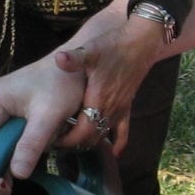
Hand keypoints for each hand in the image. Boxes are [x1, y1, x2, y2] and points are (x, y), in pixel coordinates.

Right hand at [0, 55, 87, 184]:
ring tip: (48, 142)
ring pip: (4, 141)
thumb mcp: (48, 116)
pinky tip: (47, 139)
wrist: (79, 65)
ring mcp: (2, 107)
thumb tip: (17, 175)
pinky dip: (29, 142)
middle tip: (29, 169)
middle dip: (10, 156)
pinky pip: (15, 135)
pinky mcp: (14, 112)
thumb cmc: (63, 84)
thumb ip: (31, 145)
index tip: (5, 184)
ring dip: (22, 149)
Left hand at [50, 14, 168, 156]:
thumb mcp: (92, 50)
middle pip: (91, 138)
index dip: (67, 141)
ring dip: (90, 142)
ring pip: (104, 135)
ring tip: (73, 144)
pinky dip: (119, 143)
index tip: (52, 142)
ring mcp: (120, 108)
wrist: (142, 41)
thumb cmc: (115, 45)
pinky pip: (124, 131)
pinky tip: (115, 153)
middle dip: (75, 144)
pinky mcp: (127, 105)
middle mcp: (110, 109)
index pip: (82, 132)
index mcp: (98, 99)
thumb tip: (58, 58)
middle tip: (57, 144)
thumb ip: (75, 58)